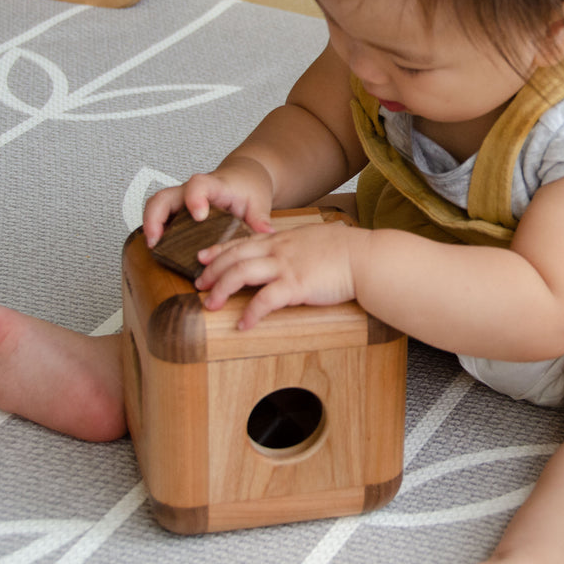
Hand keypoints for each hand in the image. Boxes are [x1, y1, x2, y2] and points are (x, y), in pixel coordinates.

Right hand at [143, 157, 274, 247]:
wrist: (244, 177)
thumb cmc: (248, 187)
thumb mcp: (258, 202)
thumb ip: (260, 218)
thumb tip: (265, 233)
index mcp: (214, 185)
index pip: (198, 185)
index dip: (195, 198)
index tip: (199, 215)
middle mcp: (192, 191)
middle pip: (164, 196)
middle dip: (155, 217)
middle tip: (157, 240)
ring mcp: (182, 200)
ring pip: (156, 205)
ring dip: (150, 225)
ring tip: (154, 247)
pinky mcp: (178, 210)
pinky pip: (160, 216)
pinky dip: (156, 230)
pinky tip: (160, 248)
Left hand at [195, 222, 361, 328]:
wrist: (364, 257)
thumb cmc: (346, 250)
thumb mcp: (314, 238)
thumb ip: (296, 244)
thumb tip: (290, 251)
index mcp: (282, 239)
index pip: (242, 242)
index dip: (218, 250)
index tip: (202, 257)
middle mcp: (279, 250)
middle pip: (234, 257)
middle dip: (212, 272)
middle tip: (199, 285)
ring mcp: (286, 266)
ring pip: (241, 273)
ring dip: (221, 290)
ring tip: (210, 305)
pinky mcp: (296, 286)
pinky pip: (265, 300)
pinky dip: (250, 313)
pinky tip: (243, 324)